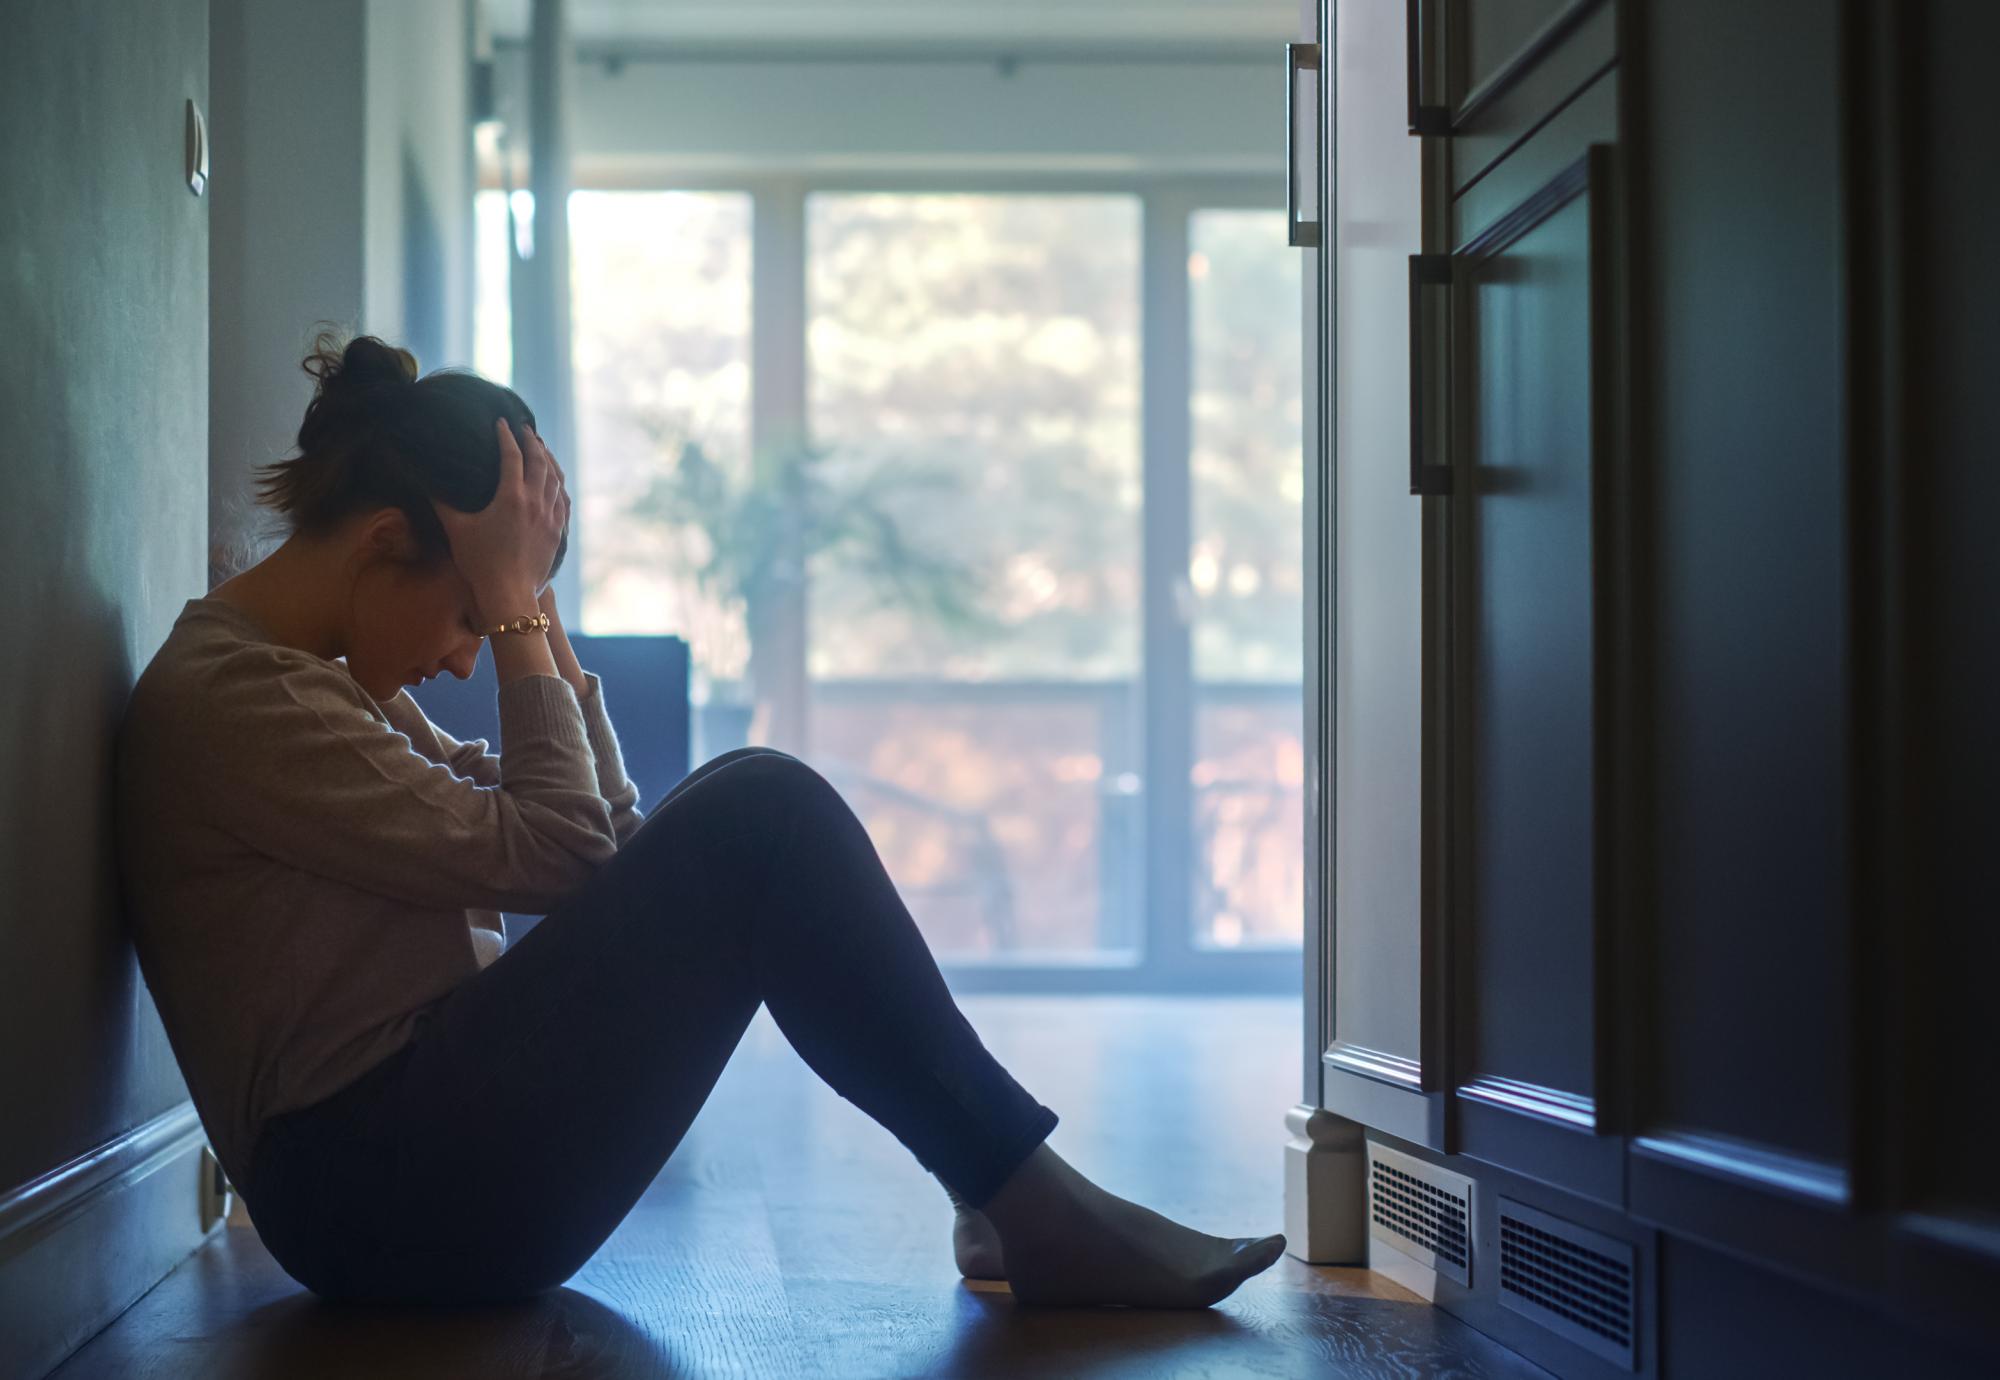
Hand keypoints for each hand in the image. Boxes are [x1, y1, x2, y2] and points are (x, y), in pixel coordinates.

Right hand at [432, 419, 571, 617]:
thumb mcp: (456, 529)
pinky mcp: (558, 531)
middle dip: (532, 442)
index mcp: (511, 497)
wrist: (509, 594)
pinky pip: (563, 500)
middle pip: (539, 462)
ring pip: (556, 479)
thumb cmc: (479, 562)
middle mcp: (535, 502)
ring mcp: (550, 517)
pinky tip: (556, 481)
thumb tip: (424, 481)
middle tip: (525, 429)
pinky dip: (559, 484)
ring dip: (549, 459)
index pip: (512, 456)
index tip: (501, 423)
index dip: (506, 436)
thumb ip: (441, 502)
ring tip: (542, 448)